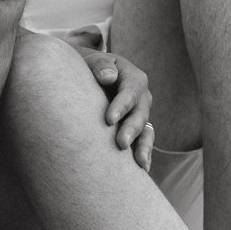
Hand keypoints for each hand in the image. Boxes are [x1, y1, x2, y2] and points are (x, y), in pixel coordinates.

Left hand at [78, 48, 153, 171]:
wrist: (85, 75)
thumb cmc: (86, 66)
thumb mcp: (91, 59)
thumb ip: (99, 65)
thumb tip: (108, 77)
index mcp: (132, 77)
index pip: (131, 91)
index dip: (122, 105)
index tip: (108, 119)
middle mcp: (140, 97)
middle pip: (140, 114)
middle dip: (132, 129)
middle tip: (120, 143)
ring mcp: (139, 114)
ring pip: (146, 131)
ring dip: (144, 147)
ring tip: (139, 163)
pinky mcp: (136, 129)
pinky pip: (143, 142)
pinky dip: (144, 154)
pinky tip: (142, 170)